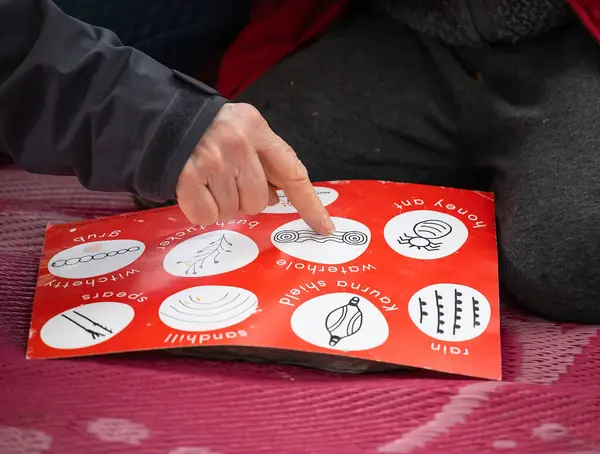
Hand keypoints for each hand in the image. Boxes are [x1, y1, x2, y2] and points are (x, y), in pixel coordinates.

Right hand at [176, 103, 334, 233]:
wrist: (164, 117)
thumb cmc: (211, 129)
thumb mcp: (245, 130)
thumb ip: (265, 161)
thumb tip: (276, 199)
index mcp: (257, 130)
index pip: (293, 174)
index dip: (310, 205)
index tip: (325, 227)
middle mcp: (238, 144)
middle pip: (258, 202)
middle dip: (245, 199)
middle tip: (227, 180)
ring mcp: (212, 161)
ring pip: (232, 211)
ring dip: (222, 204)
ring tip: (209, 180)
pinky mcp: (187, 177)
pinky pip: (206, 216)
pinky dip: (202, 210)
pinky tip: (196, 189)